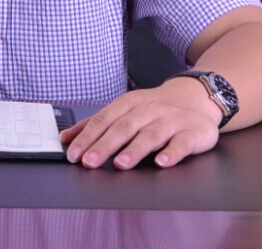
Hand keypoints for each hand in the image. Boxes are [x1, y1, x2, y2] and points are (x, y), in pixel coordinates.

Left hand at [59, 77, 221, 169]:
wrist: (196, 97)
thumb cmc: (155, 108)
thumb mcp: (125, 109)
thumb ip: (96, 124)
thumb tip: (66, 137)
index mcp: (129, 104)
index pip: (104, 120)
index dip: (87, 137)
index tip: (73, 154)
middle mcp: (149, 110)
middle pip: (124, 127)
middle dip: (105, 145)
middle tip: (89, 162)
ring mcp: (171, 120)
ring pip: (151, 135)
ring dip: (135, 150)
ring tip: (120, 164)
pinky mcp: (192, 132)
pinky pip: (182, 143)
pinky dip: (172, 153)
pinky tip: (162, 163)